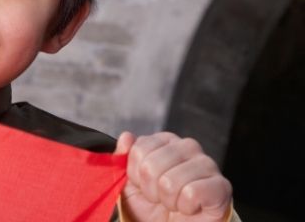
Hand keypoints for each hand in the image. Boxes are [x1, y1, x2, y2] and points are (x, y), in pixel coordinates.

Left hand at [114, 132, 232, 221]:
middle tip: (160, 197)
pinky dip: (185, 207)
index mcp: (165, 141)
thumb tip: (126, 137)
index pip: (139, 149)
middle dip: (150, 190)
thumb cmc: (154, 206)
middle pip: (151, 166)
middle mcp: (188, 147)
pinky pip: (192, 193)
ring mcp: (207, 164)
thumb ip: (124, 158)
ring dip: (168, 200)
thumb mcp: (130, 183)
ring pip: (170, 181)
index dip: (136, 174)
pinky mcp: (221, 186)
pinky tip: (189, 207)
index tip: (144, 184)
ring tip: (175, 202)